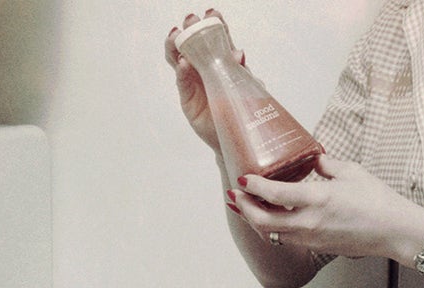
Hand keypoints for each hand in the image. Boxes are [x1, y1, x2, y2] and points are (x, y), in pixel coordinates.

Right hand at [165, 10, 243, 153]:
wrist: (236, 138)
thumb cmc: (242, 112)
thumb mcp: (247, 89)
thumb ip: (243, 72)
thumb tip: (239, 53)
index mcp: (222, 64)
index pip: (217, 40)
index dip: (214, 26)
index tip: (212, 14)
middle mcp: (206, 70)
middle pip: (194, 45)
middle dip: (191, 30)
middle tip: (191, 21)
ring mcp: (195, 82)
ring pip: (180, 59)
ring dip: (177, 45)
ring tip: (176, 36)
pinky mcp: (188, 99)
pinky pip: (182, 82)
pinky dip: (182, 72)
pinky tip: (183, 63)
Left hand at [228, 155, 423, 263]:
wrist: (396, 232)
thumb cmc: (378, 201)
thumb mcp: (351, 172)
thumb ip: (326, 164)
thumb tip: (313, 159)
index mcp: (317, 200)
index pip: (273, 196)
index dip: (253, 188)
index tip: (242, 179)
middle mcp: (309, 223)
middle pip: (262, 222)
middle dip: (244, 209)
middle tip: (235, 195)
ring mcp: (311, 238)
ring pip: (271, 234)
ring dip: (255, 221)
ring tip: (245, 207)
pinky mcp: (317, 247)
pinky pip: (285, 240)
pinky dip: (272, 229)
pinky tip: (270, 219)